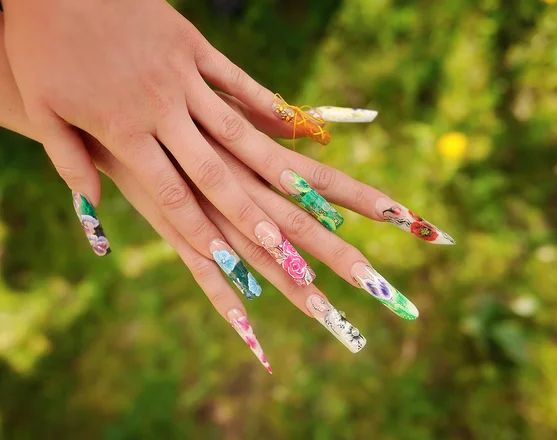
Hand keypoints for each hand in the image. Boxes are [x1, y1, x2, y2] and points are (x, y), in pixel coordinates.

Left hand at [1, 0, 303, 270]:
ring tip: (298, 192)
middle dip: (245, 211)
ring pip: (233, 128)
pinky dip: (264, 102)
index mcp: (124, 130)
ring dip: (267, 164)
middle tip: (276, 243)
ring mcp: (181, 75)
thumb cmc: (42, 46)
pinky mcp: (192, 45)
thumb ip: (70, 163)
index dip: (197, 229)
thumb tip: (90, 208)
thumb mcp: (45, 109)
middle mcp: (161, 108)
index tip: (224, 259)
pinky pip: (236, 78)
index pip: (170, 193)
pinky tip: (292, 124)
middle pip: (211, 170)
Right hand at [89, 103, 456, 368]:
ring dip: (298, 291)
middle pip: (306, 230)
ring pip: (263, 262)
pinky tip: (255, 339)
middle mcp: (247, 190)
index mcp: (263, 157)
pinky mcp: (179, 238)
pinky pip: (207, 281)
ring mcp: (214, 218)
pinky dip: (231, 307)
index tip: (413, 221)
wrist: (117, 116)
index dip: (371, 200)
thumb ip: (275, 123)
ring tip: (332, 320)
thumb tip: (319, 130)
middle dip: (347, 260)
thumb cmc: (183, 110)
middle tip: (388, 292)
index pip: (329, 182)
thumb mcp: (230, 111)